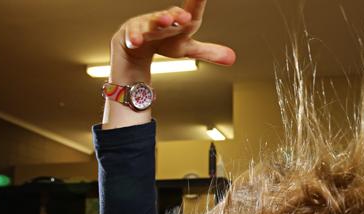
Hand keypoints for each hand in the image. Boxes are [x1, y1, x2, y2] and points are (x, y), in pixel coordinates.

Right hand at [110, 0, 235, 82]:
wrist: (138, 46)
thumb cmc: (165, 41)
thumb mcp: (187, 48)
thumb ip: (208, 52)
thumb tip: (233, 58)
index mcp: (180, 21)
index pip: (193, 11)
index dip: (198, 1)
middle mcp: (163, 19)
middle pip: (171, 15)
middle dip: (177, 15)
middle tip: (185, 16)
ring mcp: (146, 25)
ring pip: (151, 22)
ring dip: (158, 21)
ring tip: (165, 21)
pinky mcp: (131, 34)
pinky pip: (132, 35)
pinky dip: (134, 37)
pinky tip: (136, 41)